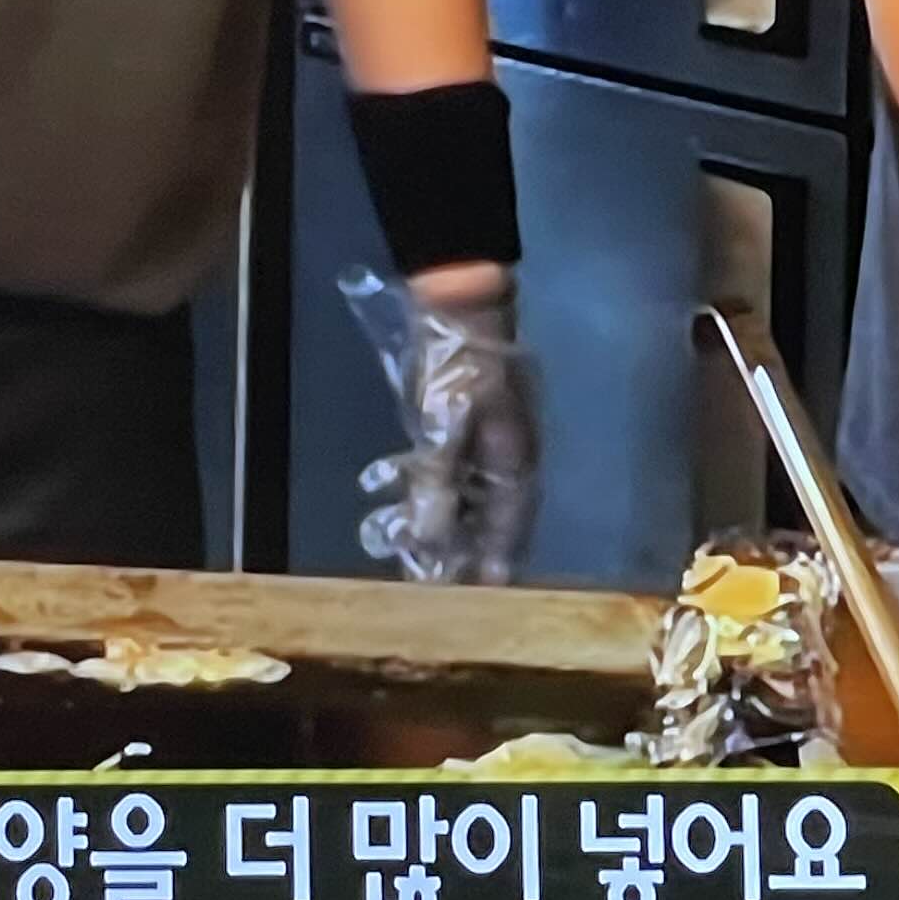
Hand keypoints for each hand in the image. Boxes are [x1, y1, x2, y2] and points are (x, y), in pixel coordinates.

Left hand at [355, 277, 543, 585]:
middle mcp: (505, 455)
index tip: (474, 598)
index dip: (492, 564)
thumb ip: (436, 484)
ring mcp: (484, 435)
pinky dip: (419, 482)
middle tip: (425, 579)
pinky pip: (443, 464)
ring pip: (460, 491)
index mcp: (513, 461)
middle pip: (484, 516)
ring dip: (431, 516)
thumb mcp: (444, 427)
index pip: (507, 529)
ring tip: (392, 537)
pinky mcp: (459, 417)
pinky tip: (384, 487)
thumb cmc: (458, 365)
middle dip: (456, 548)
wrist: (458, 301)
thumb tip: (431, 540)